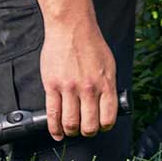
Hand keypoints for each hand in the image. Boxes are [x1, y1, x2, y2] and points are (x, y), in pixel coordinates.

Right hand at [38, 16, 118, 140]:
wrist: (71, 27)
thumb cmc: (90, 43)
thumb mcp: (109, 64)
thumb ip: (108, 86)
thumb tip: (107, 106)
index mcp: (106, 83)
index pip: (108, 118)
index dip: (104, 127)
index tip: (101, 126)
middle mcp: (89, 88)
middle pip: (89, 126)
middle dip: (87, 132)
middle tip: (85, 129)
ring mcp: (69, 88)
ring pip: (70, 124)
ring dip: (71, 132)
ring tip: (71, 129)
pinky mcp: (52, 86)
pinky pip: (52, 114)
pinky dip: (54, 129)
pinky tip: (57, 133)